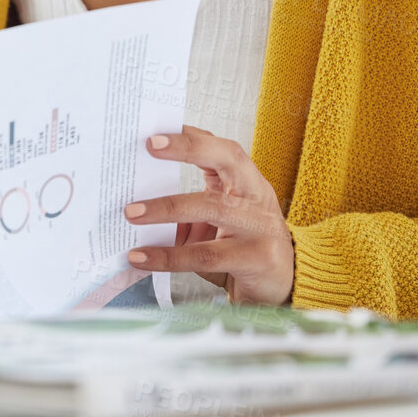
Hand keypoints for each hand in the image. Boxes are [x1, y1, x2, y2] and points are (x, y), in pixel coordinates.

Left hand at [124, 125, 294, 304]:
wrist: (286, 286)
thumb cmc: (242, 246)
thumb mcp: (218, 220)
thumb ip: (187, 206)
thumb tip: (136, 198)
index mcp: (246, 181)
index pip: (220, 148)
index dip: (190, 136)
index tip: (156, 130)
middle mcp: (257, 196)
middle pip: (227, 160)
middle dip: (187, 148)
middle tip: (149, 146)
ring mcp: (260, 226)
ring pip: (212, 208)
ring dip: (166, 208)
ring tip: (131, 213)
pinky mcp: (256, 259)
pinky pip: (205, 256)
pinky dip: (168, 256)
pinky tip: (141, 257)